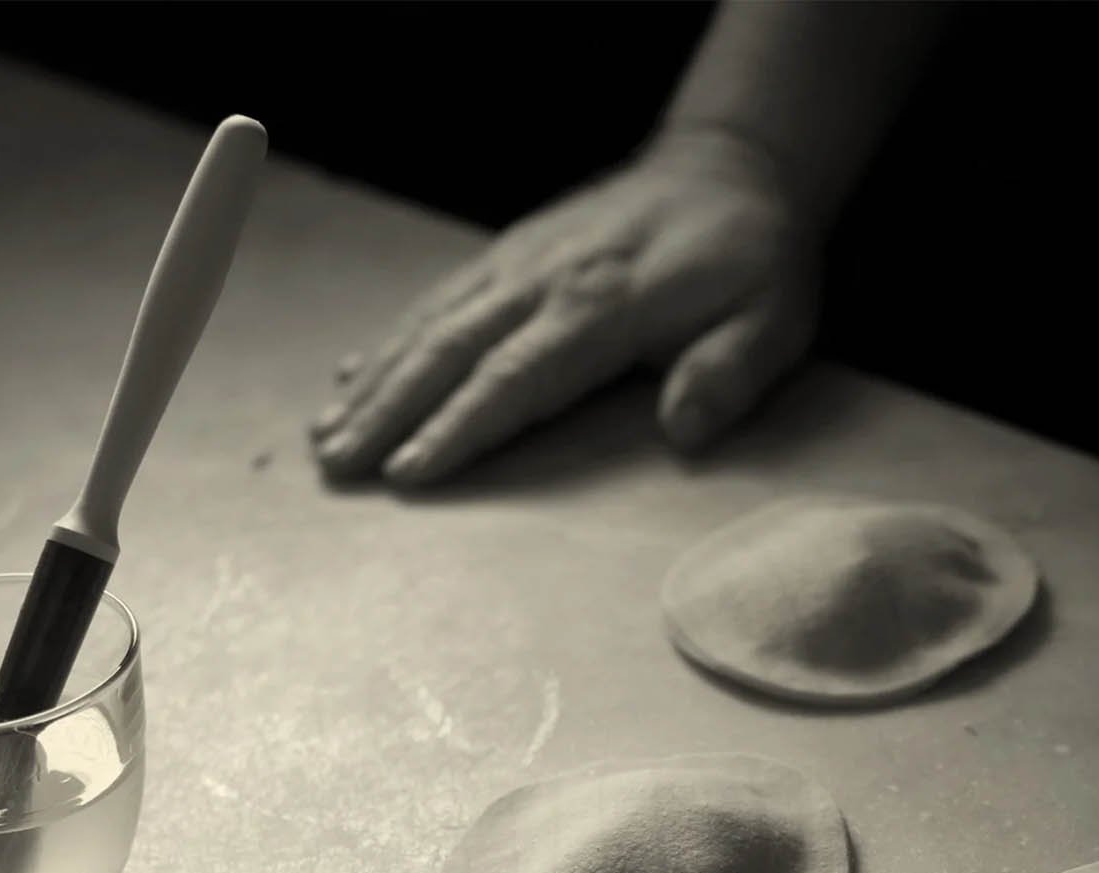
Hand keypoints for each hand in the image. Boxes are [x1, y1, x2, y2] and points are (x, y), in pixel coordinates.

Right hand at [310, 128, 819, 486]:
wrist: (729, 173)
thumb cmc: (753, 263)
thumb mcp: (772, 320)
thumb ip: (728, 374)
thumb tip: (685, 431)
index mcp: (604, 306)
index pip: (517, 378)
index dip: (461, 428)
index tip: (411, 473)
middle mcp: (546, 281)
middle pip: (452, 352)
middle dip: (389, 413)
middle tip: (338, 466)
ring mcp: (521, 263)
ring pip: (431, 324)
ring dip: (376, 382)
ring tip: (326, 435)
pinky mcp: (512, 254)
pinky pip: (440, 299)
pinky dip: (392, 338)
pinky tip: (355, 375)